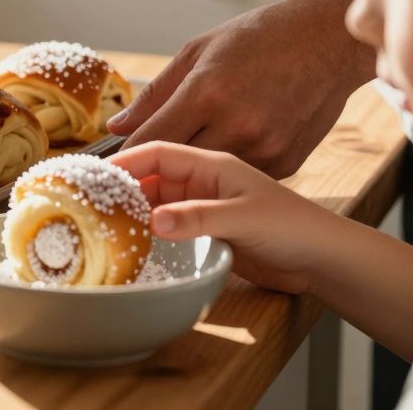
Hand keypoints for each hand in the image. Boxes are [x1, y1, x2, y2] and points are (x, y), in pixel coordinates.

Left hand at [108, 0, 375, 178]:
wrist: (330, 39)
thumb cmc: (261, 37)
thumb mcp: (198, 51)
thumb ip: (155, 93)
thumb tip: (119, 126)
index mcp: (207, 93)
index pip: (150, 141)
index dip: (128, 158)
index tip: (114, 166)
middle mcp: (236, 124)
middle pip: (177, 167)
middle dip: (157, 170)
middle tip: (140, 171)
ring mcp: (265, 147)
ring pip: (211, 179)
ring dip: (194, 174)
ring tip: (186, 159)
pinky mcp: (287, 163)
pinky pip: (243, 177)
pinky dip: (229, 171)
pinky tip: (228, 150)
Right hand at [111, 141, 340, 294]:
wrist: (323, 260)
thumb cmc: (293, 227)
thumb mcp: (243, 218)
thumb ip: (198, 218)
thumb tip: (152, 221)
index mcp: (211, 164)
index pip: (158, 153)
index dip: (126, 160)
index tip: (94, 174)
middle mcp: (202, 181)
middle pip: (150, 176)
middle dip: (121, 185)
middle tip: (88, 201)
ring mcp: (203, 205)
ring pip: (156, 200)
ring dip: (133, 208)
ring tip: (102, 222)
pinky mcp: (205, 230)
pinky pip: (168, 224)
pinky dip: (148, 229)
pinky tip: (131, 240)